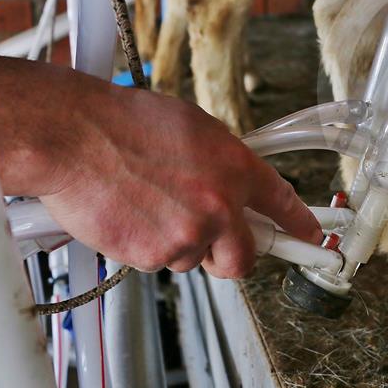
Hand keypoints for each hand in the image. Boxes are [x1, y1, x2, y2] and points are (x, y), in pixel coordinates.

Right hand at [0, 56, 322, 277]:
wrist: (76, 136)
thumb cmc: (125, 124)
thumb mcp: (195, 129)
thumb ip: (223, 163)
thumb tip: (234, 181)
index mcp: (236, 167)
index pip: (283, 203)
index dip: (300, 225)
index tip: (312, 238)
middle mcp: (220, 204)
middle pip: (244, 258)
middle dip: (231, 255)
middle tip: (213, 240)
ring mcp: (189, 233)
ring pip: (195, 259)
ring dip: (180, 244)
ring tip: (151, 207)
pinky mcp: (154, 254)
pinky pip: (159, 262)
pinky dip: (147, 247)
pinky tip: (132, 215)